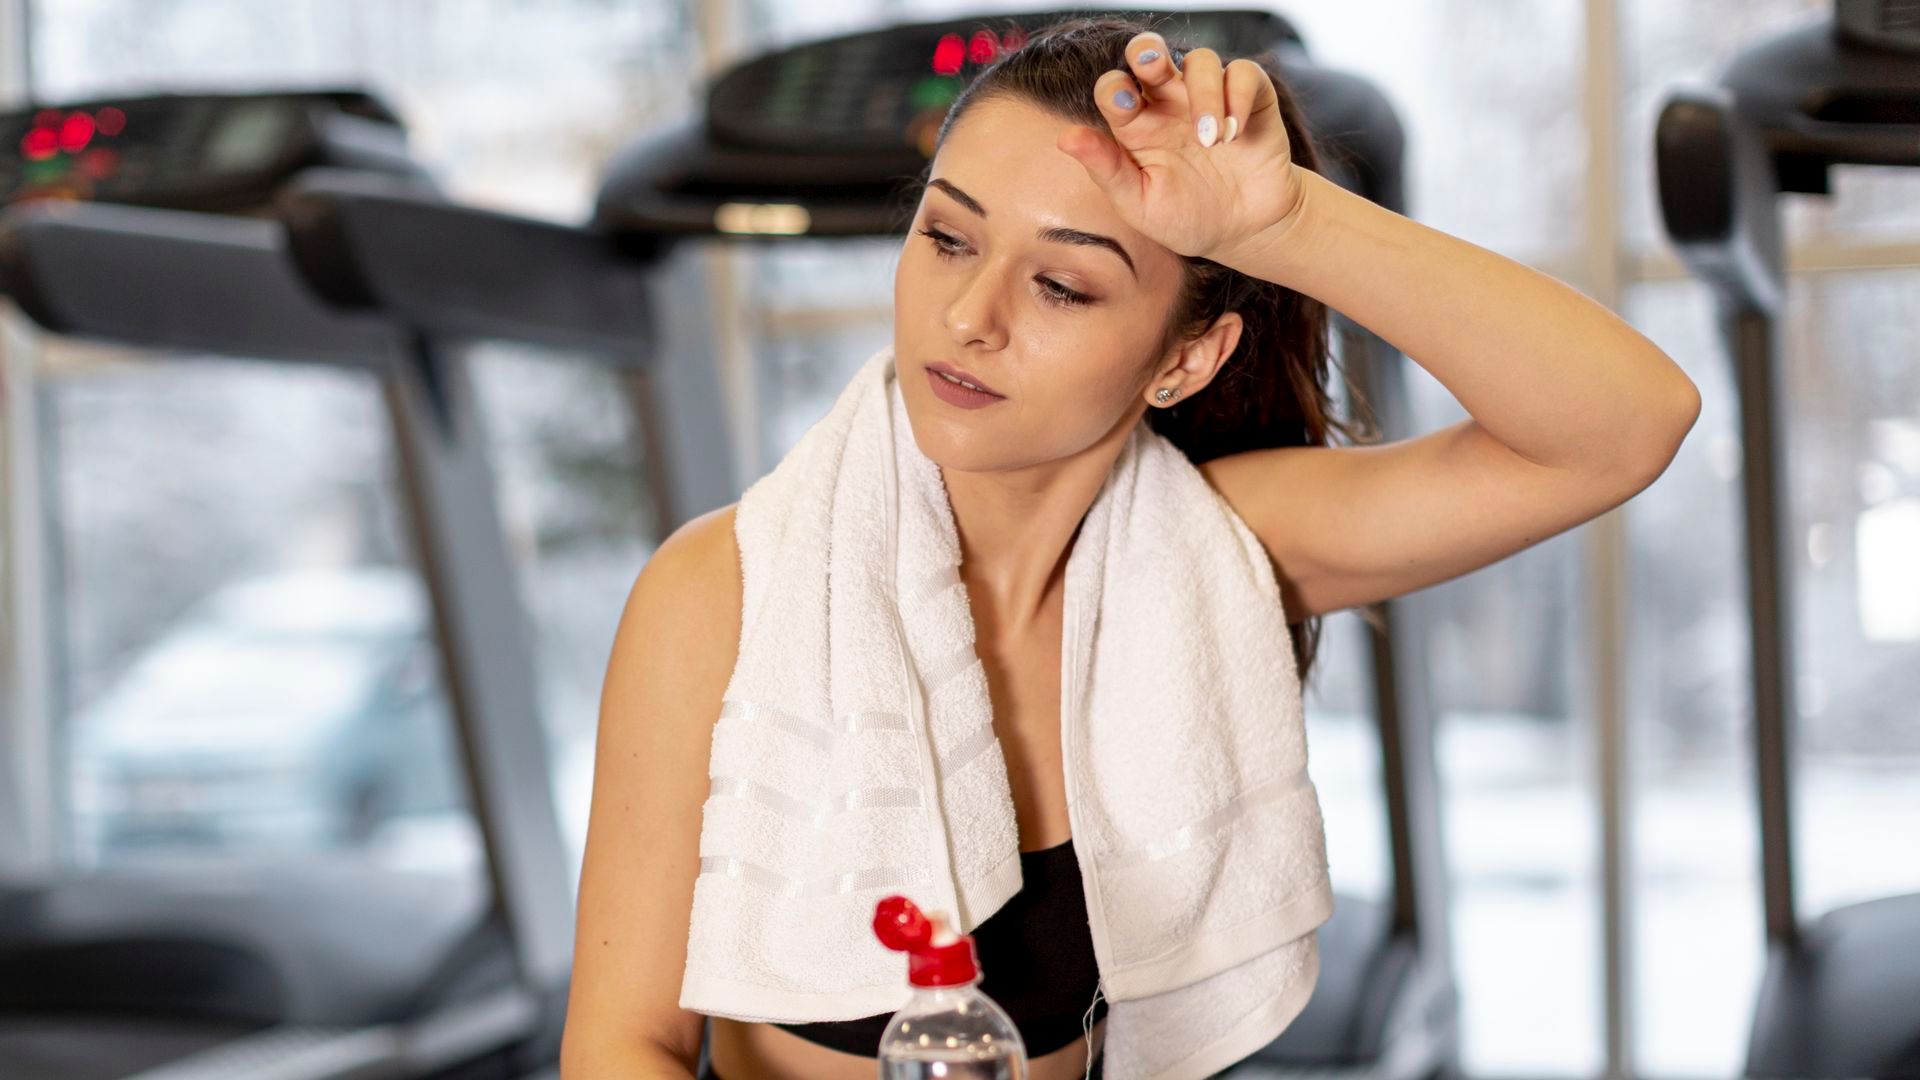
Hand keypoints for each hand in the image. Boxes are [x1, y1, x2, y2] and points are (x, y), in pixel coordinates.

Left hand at [1057, 31, 1306, 266]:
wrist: (1243, 233)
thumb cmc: (1185, 218)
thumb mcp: (1139, 204)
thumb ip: (1106, 170)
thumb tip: (1066, 138)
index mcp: (1137, 126)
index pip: (1115, 88)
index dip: (1114, 88)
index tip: (1125, 106)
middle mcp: (1169, 104)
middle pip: (1151, 55)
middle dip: (1148, 51)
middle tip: (1152, 68)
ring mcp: (1208, 99)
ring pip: (1201, 61)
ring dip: (1203, 94)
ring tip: (1210, 141)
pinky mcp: (1250, 99)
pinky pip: (1243, 74)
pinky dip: (1239, 96)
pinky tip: (1235, 134)